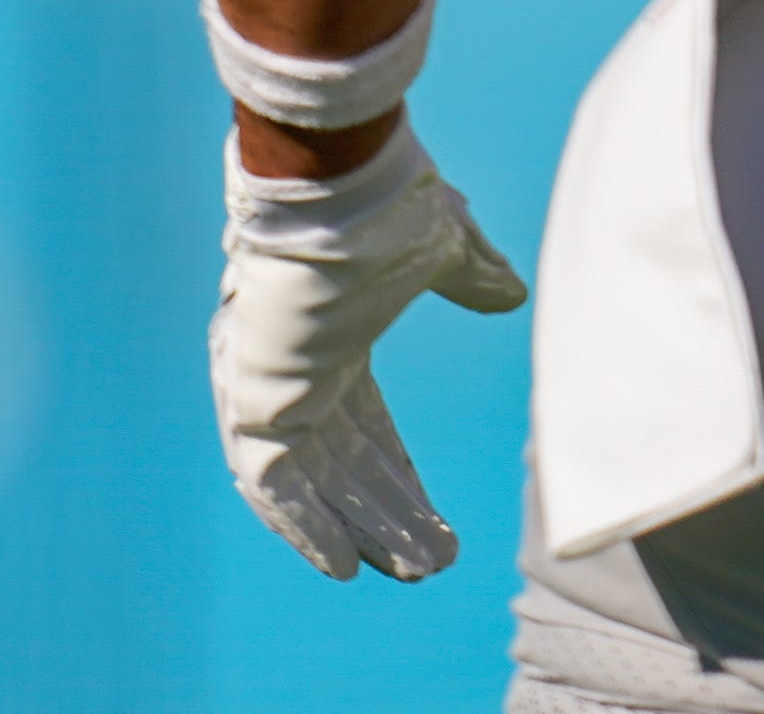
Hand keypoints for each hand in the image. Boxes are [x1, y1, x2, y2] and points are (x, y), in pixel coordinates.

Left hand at [209, 119, 527, 579]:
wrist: (338, 191)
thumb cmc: (386, 210)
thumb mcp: (446, 250)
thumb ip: (472, 278)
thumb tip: (510, 297)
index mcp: (333, 341)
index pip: (364, 428)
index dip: (398, 476)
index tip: (434, 519)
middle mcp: (295, 371)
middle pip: (345, 466)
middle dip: (389, 515)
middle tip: (431, 564)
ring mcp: (269, 387)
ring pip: (313, 483)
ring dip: (358, 528)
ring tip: (407, 571)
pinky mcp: (253, 399)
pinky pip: (270, 483)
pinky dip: (304, 526)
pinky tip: (341, 565)